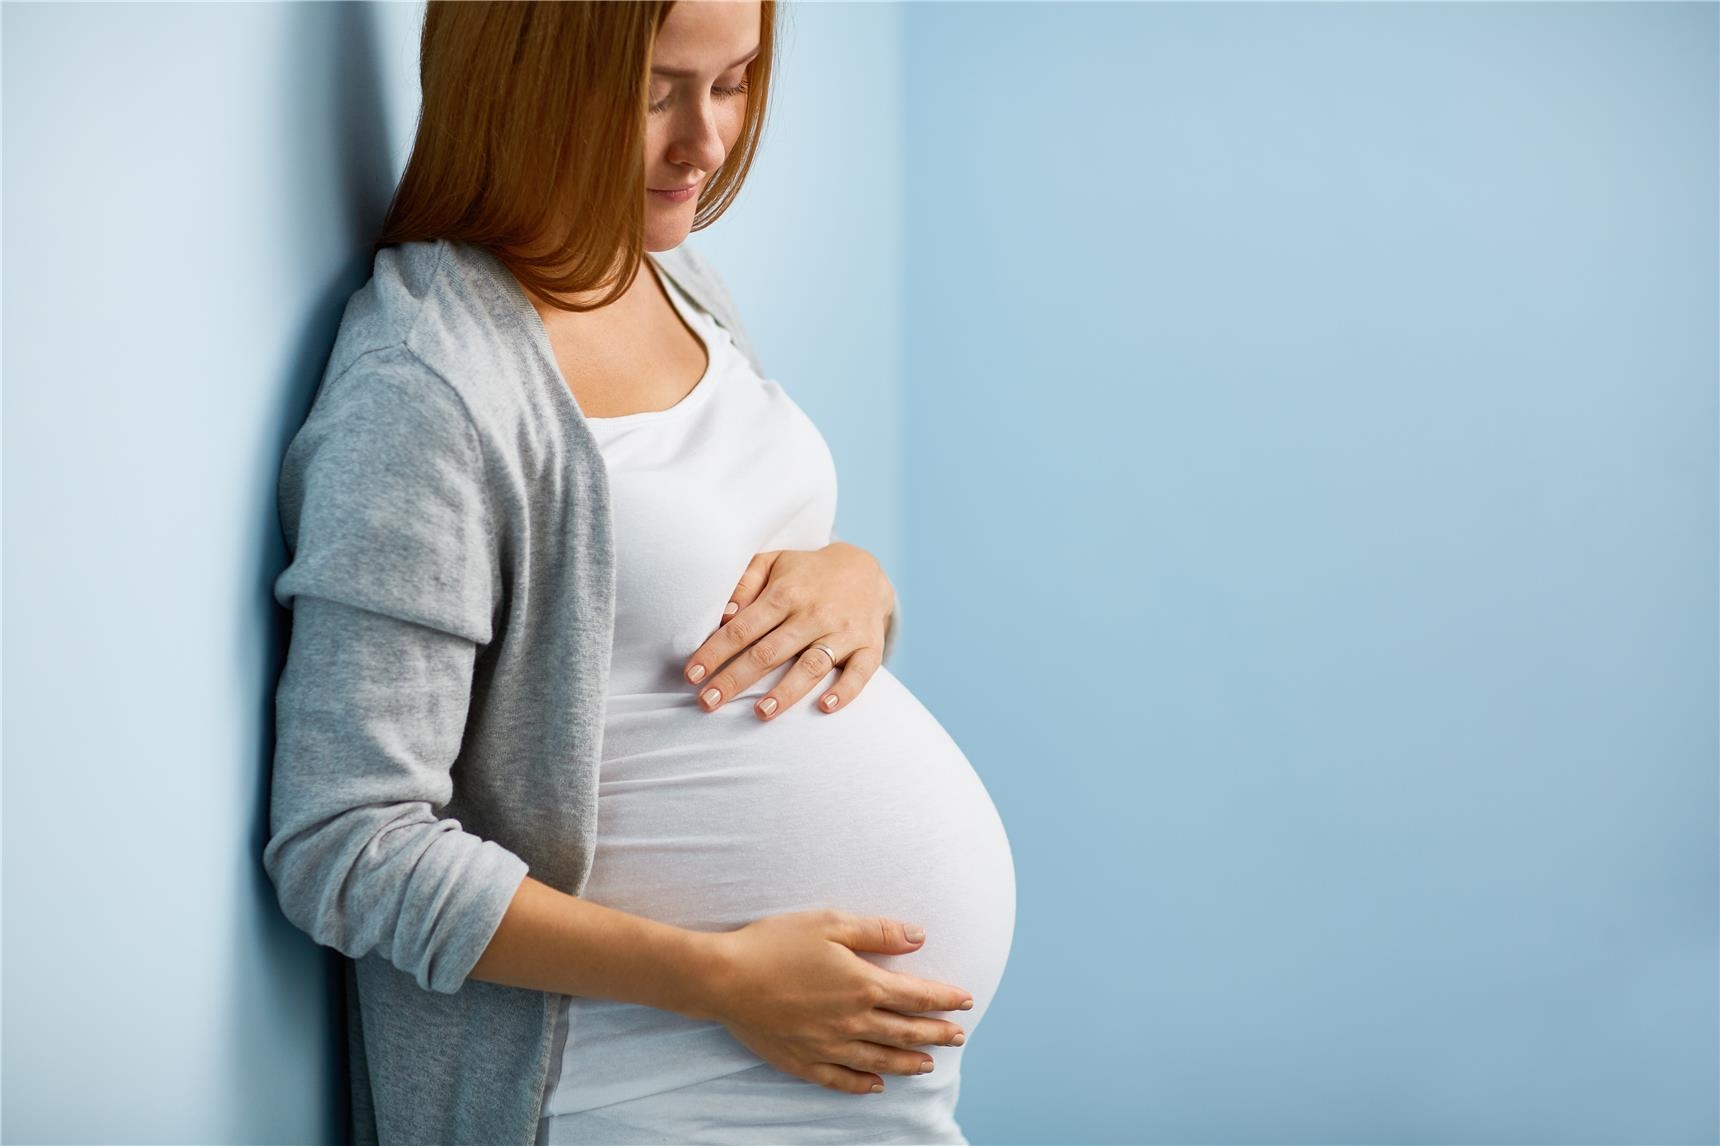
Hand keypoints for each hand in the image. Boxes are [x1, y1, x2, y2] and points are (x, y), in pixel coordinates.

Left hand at [683, 542, 895, 719]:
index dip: (715, 652)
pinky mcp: (870, 647)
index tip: (691, 675)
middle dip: (735, 679)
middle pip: (769, 652)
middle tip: (708, 703)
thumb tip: (722, 615)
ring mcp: (844, 631)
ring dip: (786, 691)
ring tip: (760, 713)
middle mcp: (814, 613)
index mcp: (786, 593)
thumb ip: (744, 583)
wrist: (866, 570)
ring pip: (812, 665)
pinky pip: (860, 672)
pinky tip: (824, 707)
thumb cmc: (806, 573)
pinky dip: (844, 690)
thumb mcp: (773, 563)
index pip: (743, 628)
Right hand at [694, 909, 973, 1094]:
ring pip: (880, 1060)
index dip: (945, 999)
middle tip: (958, 1037)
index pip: (917, 996)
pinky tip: (877, 1086)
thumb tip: (919, 937)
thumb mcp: (830, 924)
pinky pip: (842, 1080)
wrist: (725, 978)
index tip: (966, 1001)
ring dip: (909, 1062)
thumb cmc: (775, 943)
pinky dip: (864, 1085)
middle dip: (936, 1033)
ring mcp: (828, 1046)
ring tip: (928, 1064)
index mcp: (863, 986)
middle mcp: (852, 1022)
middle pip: (906, 1032)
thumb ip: (878, 932)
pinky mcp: (803, 1061)